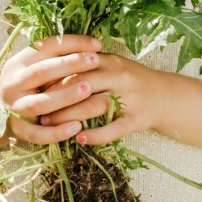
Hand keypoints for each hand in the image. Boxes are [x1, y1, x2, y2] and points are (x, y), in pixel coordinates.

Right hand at [0, 34, 102, 143]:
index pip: (46, 47)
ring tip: (88, 89)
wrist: (0, 112)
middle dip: (69, 65)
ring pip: (38, 103)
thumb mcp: (38, 65)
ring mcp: (14, 107)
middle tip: (95, 61)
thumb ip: (58, 56)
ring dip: (64, 96)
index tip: (98, 45)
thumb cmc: (31, 84)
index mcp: (19, 63)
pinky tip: (77, 127)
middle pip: (41, 72)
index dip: (73, 43)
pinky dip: (57, 132)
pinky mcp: (18, 130)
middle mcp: (13, 83)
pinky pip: (37, 134)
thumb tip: (95, 45)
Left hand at [38, 52, 175, 144]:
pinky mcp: (137, 119)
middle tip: (37, 109)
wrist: (166, 95)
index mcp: (112, 61)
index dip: (54, 76)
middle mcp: (121, 77)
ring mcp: (130, 99)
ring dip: (70, 117)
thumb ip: (87, 64)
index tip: (36, 86)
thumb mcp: (112, 64)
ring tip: (50, 125)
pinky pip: (114, 129)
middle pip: (83, 85)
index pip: (78, 65)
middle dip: (57, 98)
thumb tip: (49, 69)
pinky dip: (95, 135)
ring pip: (95, 106)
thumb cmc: (131, 80)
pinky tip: (79, 139)